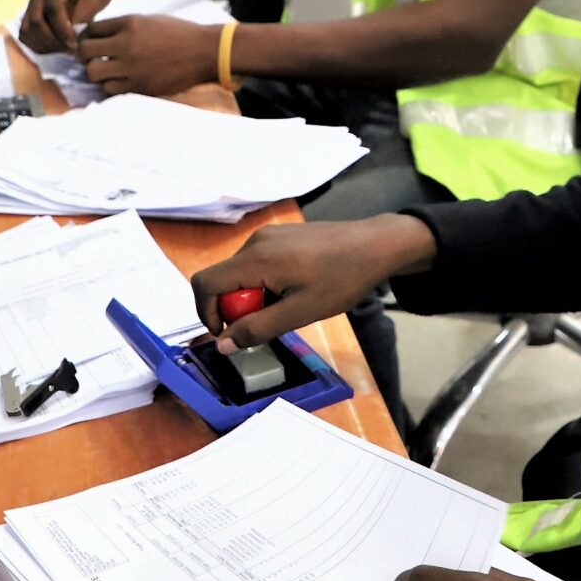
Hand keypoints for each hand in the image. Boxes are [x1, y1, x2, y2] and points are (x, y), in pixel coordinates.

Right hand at [21, 0, 117, 53]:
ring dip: (44, 43)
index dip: (62, 30)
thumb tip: (70, 38)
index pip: (52, 10)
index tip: (76, 44)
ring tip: (64, 48)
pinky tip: (55, 47)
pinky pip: (27, 32)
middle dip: (53, 40)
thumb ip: (84, 15)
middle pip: (36, 21)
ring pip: (28, 29)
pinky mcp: (33, 10)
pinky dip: (38, 43)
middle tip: (71, 49)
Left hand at [71, 14, 221, 96]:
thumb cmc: (177, 33)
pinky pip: (111, 90)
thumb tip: (96, 36)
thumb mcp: (148, 20)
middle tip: (91, 58)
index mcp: (130, 24)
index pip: (91, 30)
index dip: (87, 36)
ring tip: (107, 71)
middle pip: (85, 52)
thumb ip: (122, 27)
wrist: (204, 52)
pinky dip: (111, 86)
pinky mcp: (140, 86)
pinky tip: (120, 81)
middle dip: (84, 55)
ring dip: (97, 73)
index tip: (91, 42)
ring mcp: (133, 68)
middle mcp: (127, 45)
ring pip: (94, 74)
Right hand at [189, 214, 435, 351]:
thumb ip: (257, 329)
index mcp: (255, 258)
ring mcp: (268, 235)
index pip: (204, 283)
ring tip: (287, 306)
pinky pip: (256, 264)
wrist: (376, 245)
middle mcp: (255, 241)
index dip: (206, 314)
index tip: (228, 335)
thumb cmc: (342, 279)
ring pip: (240, 274)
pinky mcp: (280, 235)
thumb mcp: (299, 313)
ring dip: (252, 297)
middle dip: (235, 308)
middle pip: (222, 280)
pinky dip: (264, 284)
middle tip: (269, 322)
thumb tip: (223, 345)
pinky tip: (294, 290)